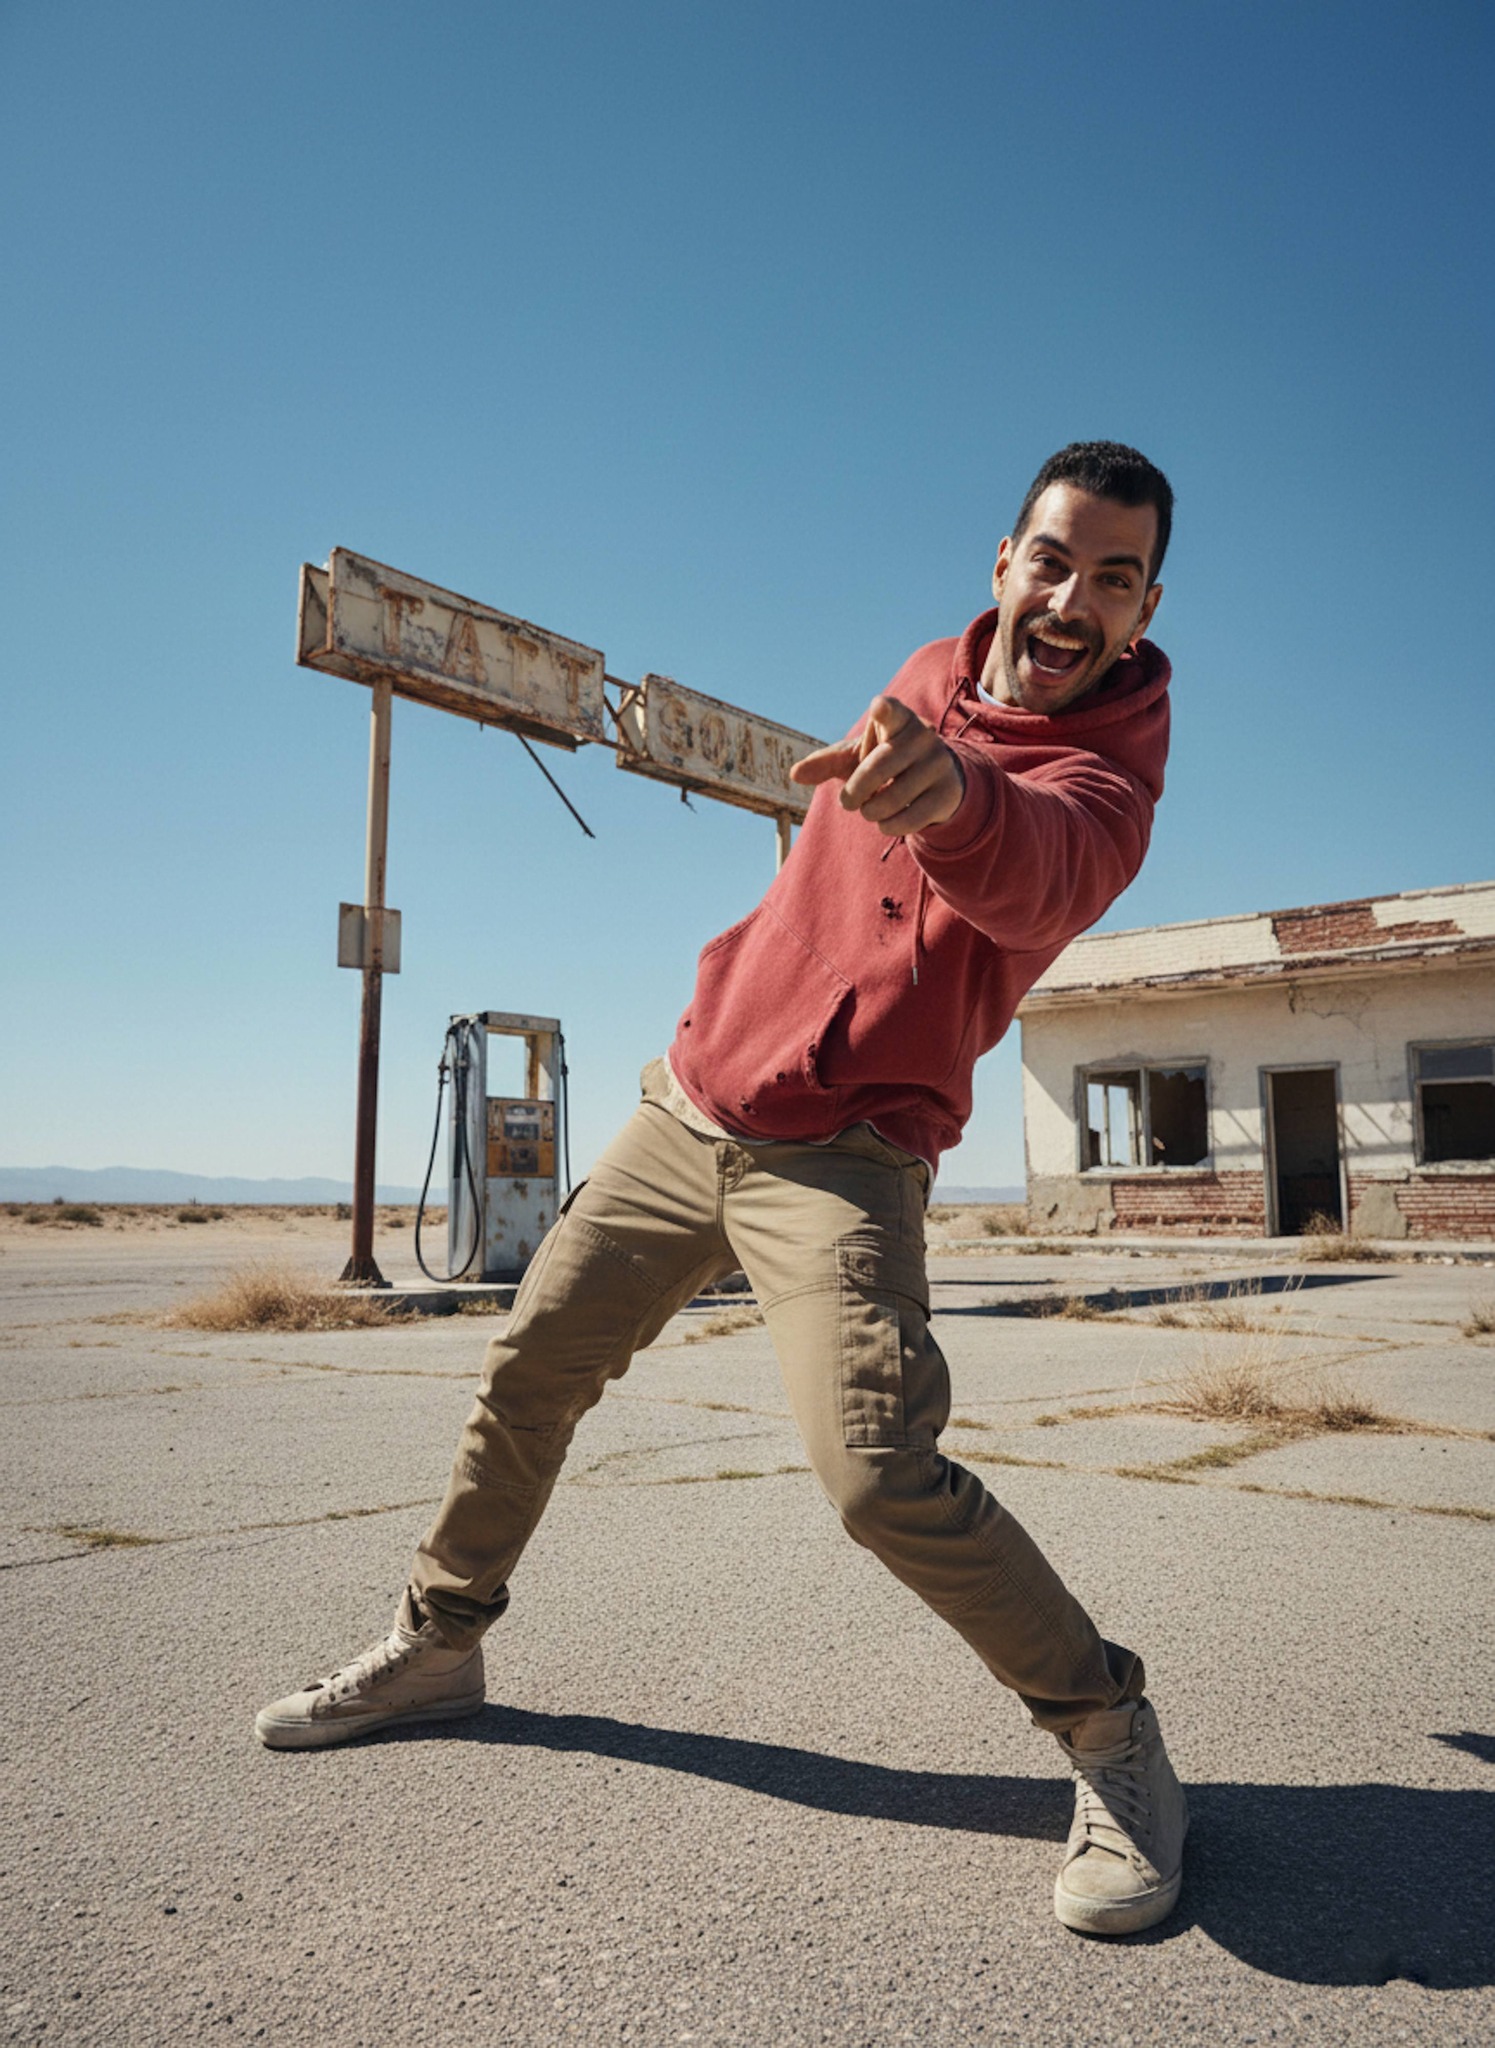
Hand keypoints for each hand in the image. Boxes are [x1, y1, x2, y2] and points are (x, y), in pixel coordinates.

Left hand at [791, 694, 965, 836]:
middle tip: (848, 802)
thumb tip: (794, 774)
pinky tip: (888, 822)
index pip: (891, 712)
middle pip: (877, 769)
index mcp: (897, 720)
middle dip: (854, 793)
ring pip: (891, 799)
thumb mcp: (856, 758)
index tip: (878, 708)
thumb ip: (826, 763)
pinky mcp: (947, 792)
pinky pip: (908, 819)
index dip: (884, 711)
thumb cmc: (886, 762)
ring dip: (871, 813)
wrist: (935, 780)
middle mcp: (922, 736)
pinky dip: (889, 827)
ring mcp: (938, 763)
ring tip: (871, 810)